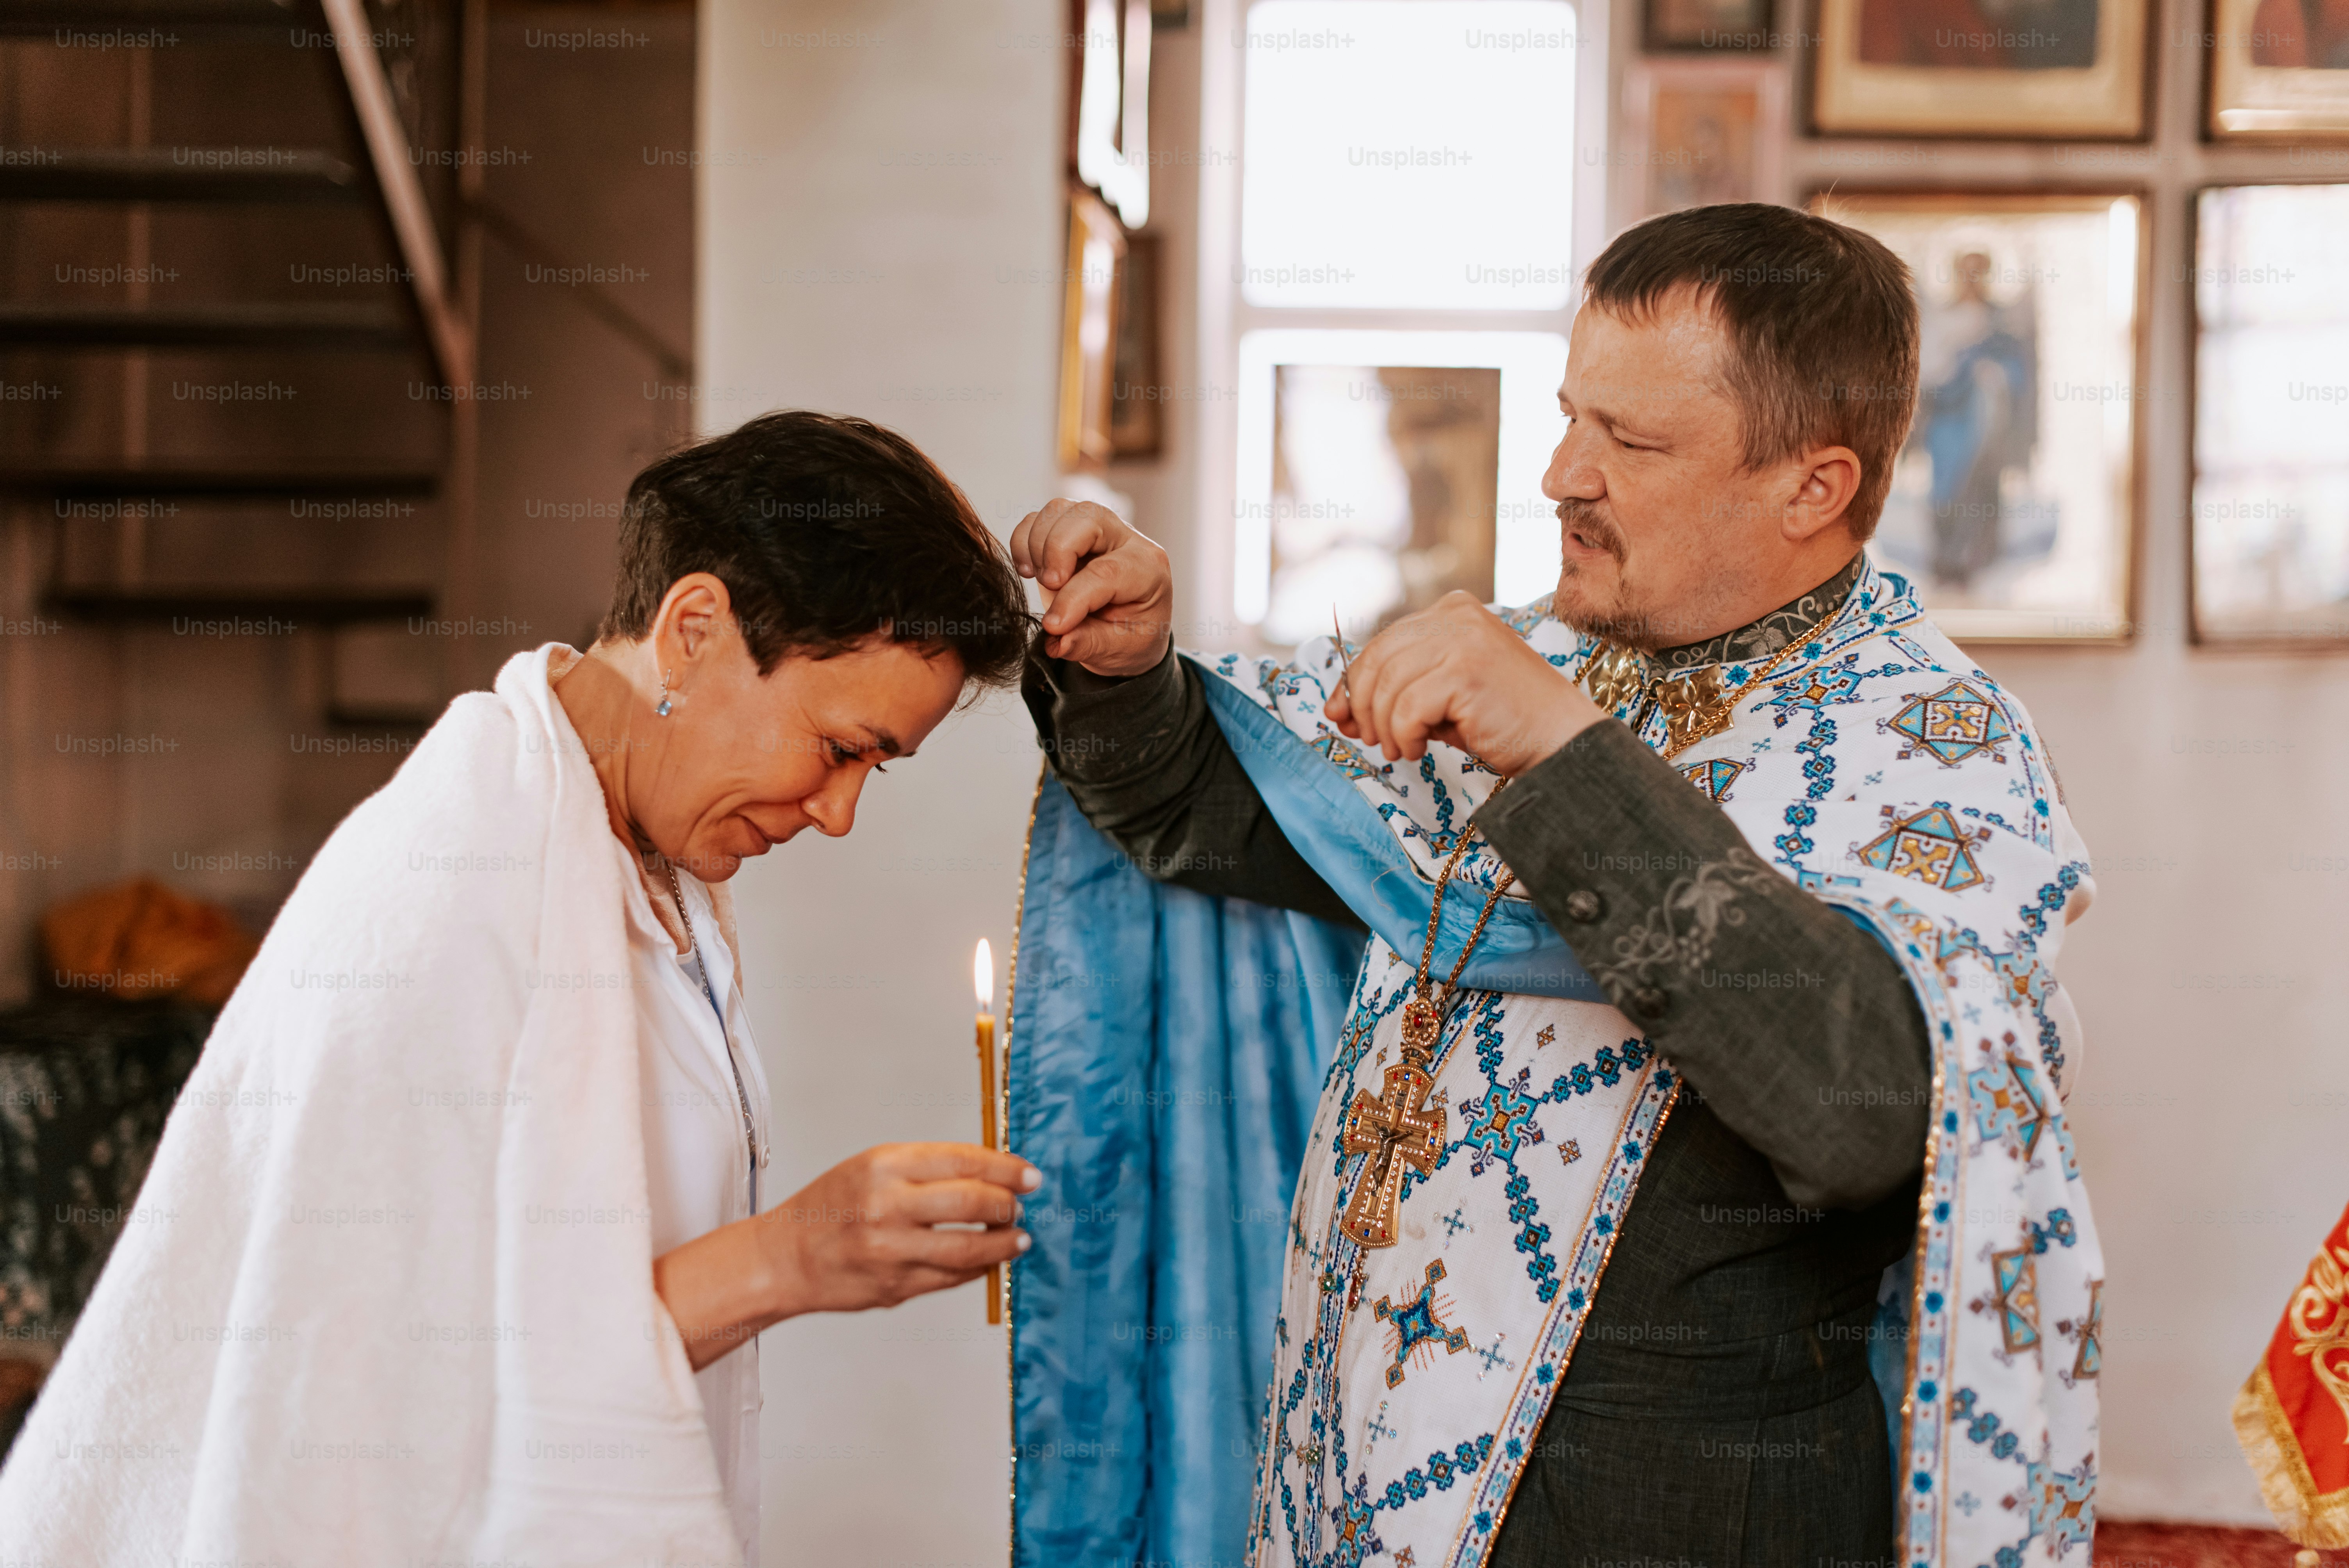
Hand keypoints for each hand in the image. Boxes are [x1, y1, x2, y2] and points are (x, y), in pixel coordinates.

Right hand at [760, 1142, 1038, 1316]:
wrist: (784, 1257)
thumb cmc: (832, 1207)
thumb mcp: (873, 1166)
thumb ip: (928, 1168)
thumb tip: (993, 1173)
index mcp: (884, 1165)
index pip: (964, 1160)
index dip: (1006, 1168)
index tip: (1030, 1176)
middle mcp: (888, 1205)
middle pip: (974, 1202)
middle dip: (1008, 1205)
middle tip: (1019, 1206)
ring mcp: (892, 1251)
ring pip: (970, 1249)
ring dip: (1004, 1243)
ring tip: (1018, 1237)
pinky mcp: (895, 1287)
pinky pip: (953, 1279)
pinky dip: (979, 1268)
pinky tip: (989, 1259)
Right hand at [1009, 498, 1173, 676]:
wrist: (1128, 627)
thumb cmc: (1129, 636)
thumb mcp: (1118, 649)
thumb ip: (1087, 644)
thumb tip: (1056, 642)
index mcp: (1147, 569)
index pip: (1106, 571)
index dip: (1073, 597)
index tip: (1053, 625)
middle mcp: (1125, 538)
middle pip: (1086, 517)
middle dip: (1056, 550)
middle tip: (1051, 586)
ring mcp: (1096, 528)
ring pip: (1060, 510)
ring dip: (1038, 545)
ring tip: (1041, 581)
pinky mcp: (1069, 529)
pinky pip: (1038, 517)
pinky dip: (1024, 540)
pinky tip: (1029, 571)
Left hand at [1325, 592, 1605, 777]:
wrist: (1561, 742)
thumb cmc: (1502, 721)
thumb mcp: (1441, 695)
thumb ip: (1395, 691)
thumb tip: (1336, 709)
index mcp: (1451, 610)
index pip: (1382, 642)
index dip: (1352, 682)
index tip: (1341, 716)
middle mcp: (1456, 615)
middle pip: (1377, 659)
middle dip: (1362, 705)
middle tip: (1371, 740)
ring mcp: (1463, 640)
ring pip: (1387, 685)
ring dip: (1385, 727)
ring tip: (1402, 750)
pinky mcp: (1465, 671)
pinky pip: (1406, 708)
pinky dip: (1404, 736)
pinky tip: (1419, 750)